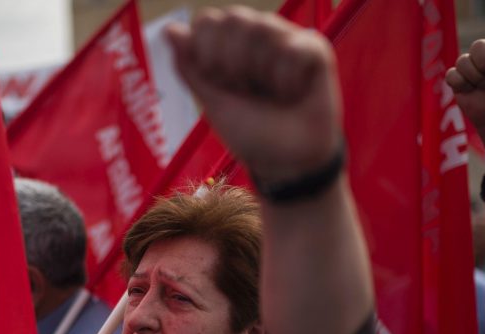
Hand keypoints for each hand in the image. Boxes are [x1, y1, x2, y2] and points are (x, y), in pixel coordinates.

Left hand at [166, 7, 341, 183]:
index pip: (208, 21)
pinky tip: (293, 94)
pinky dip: (288, 79)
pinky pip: (292, 47)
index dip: (208, 53)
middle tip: (247, 91)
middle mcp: (257, 37)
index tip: (221, 85)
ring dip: (260, 72)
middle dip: (233, 63)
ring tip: (272, 95)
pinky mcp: (315, 49)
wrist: (287, 163)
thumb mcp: (213, 103)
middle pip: (234, 18)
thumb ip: (191, 67)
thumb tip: (169, 29)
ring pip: (263, 26)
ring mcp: (286, 39)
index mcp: (229, 46)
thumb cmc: (252, 134)